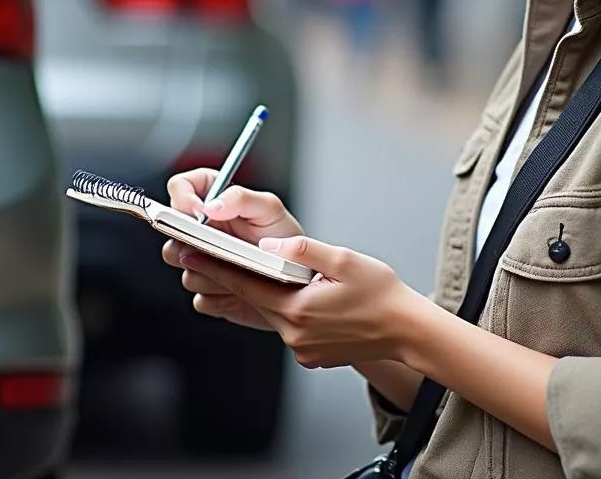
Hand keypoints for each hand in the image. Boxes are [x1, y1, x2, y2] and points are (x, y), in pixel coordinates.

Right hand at [162, 170, 303, 329]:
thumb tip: (209, 205)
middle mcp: (202, 231)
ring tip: (240, 266)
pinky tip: (241, 287)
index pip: (180, 187)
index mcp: (213, 202)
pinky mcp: (208, 291)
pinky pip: (200, 297)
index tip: (197, 212)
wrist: (298, 278)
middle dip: (191, 241)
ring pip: (184, 267)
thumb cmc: (285, 237)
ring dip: (211, 270)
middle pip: (170, 232)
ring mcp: (202, 262)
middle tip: (218, 245)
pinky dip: (220, 295)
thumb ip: (240, 198)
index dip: (181, 197)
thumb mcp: (269, 208)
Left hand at [176, 235, 422, 368]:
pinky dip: (285, 310)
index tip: (194, 254)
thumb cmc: (381, 293)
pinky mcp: (311, 355)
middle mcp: (294, 333)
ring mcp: (302, 348)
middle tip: (205, 257)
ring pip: (271, 313)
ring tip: (255, 271)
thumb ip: (304, 250)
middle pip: (253, 299)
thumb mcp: (344, 259)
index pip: (247, 284)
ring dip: (262, 293)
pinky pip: (288, 327)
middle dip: (231, 277)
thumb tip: (269, 245)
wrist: (407, 331)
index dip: (218, 267)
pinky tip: (294, 295)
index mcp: (298, 308)